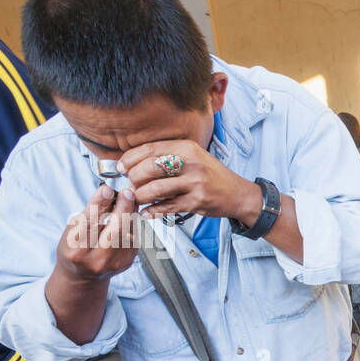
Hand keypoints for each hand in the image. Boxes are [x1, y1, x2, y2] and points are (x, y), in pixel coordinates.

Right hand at [56, 184, 140, 281]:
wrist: (83, 275)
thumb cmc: (75, 248)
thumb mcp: (72, 231)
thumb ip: (89, 214)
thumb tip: (108, 193)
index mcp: (75, 249)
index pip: (89, 223)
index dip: (99, 204)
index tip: (107, 190)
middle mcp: (95, 259)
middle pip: (114, 229)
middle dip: (123, 208)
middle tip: (127, 192)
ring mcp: (113, 263)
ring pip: (127, 233)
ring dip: (131, 213)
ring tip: (130, 199)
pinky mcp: (126, 262)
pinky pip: (133, 239)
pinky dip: (133, 224)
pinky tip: (131, 214)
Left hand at [118, 138, 261, 222]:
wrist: (238, 194)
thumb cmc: (212, 176)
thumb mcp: (194, 157)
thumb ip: (169, 157)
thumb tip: (137, 163)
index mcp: (187, 148)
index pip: (150, 149)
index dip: (131, 158)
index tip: (121, 167)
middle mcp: (191, 162)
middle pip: (150, 168)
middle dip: (134, 178)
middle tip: (130, 185)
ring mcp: (195, 183)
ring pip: (156, 189)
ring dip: (141, 196)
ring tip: (137, 199)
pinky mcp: (197, 201)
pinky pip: (168, 206)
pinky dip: (154, 211)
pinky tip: (147, 212)